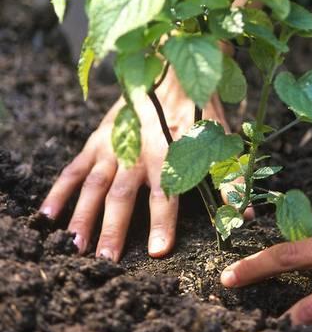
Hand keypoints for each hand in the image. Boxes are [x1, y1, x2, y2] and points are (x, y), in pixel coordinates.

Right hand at [40, 70, 226, 260]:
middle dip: (114, 228)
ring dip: (83, 216)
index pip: (166, 193)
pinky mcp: (96, 141)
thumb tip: (243, 214)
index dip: (164, 221)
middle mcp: (136, 151)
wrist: (169, 72)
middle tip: (106, 260)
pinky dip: (59, 192)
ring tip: (75, 246)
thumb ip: (228, 179)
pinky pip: (73, 169)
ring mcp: (111, 146)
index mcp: (168, 153)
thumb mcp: (218, 141)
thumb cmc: (197, 110)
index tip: (159, 250)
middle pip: (123, 195)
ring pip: (93, 185)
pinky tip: (48, 216)